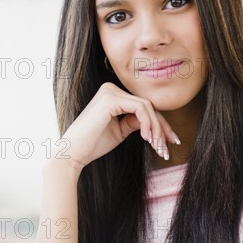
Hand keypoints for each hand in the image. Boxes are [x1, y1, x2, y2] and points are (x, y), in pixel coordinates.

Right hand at [53, 82, 178, 171]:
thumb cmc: (92, 145)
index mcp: (112, 95)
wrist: (73, 153)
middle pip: (147, 105)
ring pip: (147, 107)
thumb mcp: (120, 131)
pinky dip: (148, 124)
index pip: (142, 107)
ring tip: (158, 147)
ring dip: (157, 129)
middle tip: (167, 148)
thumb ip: (135, 122)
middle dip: (162, 128)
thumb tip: (156, 122)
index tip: (169, 143)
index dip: (160, 125)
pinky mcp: (111, 99)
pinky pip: (140, 108)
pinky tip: (147, 139)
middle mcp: (110, 89)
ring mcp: (110, 92)